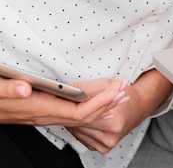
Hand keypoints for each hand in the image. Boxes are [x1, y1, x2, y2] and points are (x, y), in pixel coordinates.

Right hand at [0, 78, 126, 125]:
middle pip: (86, 116)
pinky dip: (90, 108)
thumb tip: (25, 88)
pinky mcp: (45, 112)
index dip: (101, 103)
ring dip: (103, 106)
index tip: (116, 90)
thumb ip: (10, 90)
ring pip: (82, 117)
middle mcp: (46, 116)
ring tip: (120, 95)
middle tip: (126, 90)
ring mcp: (46, 116)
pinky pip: (74, 115)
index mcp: (41, 109)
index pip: (79, 113)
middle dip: (108, 104)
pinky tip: (99, 104)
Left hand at [66, 69, 172, 153]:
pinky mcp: (103, 148)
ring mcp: (107, 144)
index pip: (83, 117)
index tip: (70, 101)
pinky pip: (83, 139)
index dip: (74, 107)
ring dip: (76, 123)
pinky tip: (84, 122)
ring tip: (79, 111)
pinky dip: (81, 130)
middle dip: (74, 115)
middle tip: (72, 105)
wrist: (137, 108)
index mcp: (114, 122)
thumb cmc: (124, 95)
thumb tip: (67, 88)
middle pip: (79, 126)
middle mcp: (111, 136)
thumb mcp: (107, 84)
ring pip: (79, 134)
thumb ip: (88, 87)